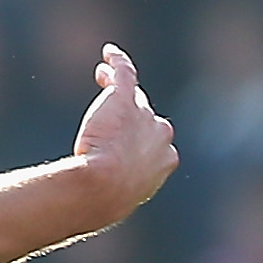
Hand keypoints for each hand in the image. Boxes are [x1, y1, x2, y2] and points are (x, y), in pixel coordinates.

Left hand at [66, 44, 178, 217]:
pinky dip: (117, 61)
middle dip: (132, 111)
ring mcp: (144, 113)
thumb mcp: (120, 200)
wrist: (104, 186)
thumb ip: (117, 194)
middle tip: (111, 111)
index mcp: (166, 158)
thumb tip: (96, 210)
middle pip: (147, 115)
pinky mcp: (124, 98)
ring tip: (103, 76)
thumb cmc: (108, 199)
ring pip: (133, 93)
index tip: (120, 141)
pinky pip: (125, 72)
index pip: (155, 141)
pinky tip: (108, 53)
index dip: (138, 138)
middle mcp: (161, 132)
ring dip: (120, 84)